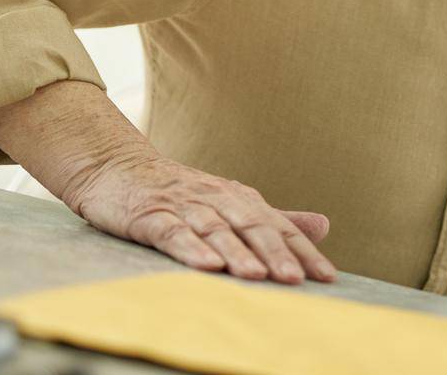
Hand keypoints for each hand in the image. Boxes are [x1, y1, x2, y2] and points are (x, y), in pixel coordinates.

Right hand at [62, 149, 335, 284]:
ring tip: (257, 275)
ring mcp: (184, 206)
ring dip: (236, 252)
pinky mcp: (150, 215)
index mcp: (240, 199)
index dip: (303, 251)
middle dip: (275, 253)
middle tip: (295, 279)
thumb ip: (276, 219)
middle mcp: (217, 200)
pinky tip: (206, 265)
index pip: (279, 227)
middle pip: (251, 227)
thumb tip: (324, 226)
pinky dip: (190, 247)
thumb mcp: (232, 203)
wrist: (118, 167)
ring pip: (216, 230)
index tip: (327, 277)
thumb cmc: (181, 192)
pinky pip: (172, 232)